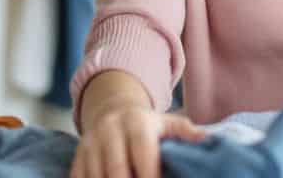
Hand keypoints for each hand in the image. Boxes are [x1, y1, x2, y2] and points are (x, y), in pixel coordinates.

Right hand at [70, 105, 206, 177]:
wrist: (111, 110)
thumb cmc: (147, 125)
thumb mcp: (167, 122)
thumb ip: (184, 131)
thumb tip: (205, 138)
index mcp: (136, 122)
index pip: (143, 152)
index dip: (151, 175)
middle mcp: (109, 130)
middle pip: (116, 169)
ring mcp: (90, 144)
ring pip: (95, 176)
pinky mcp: (77, 156)